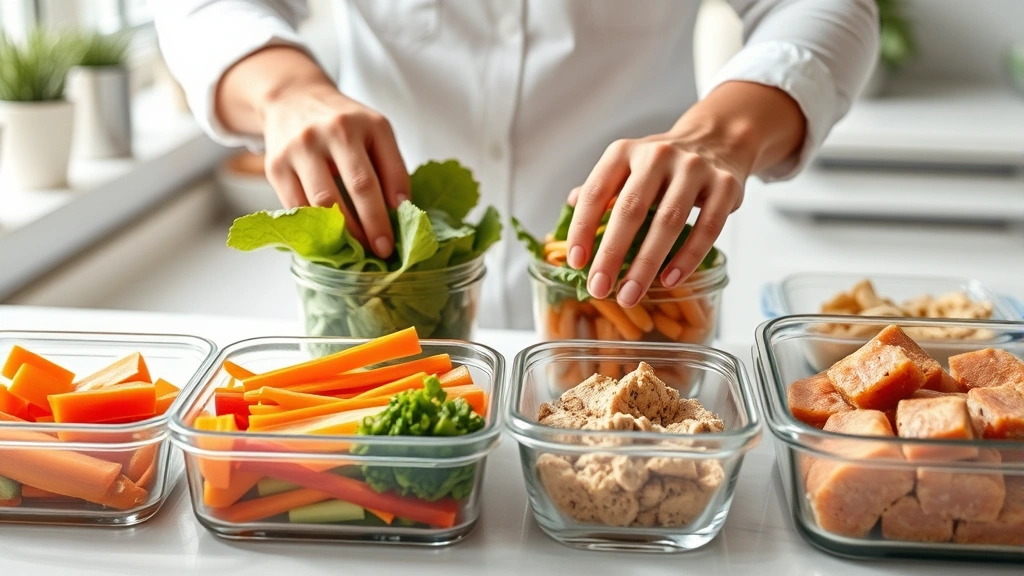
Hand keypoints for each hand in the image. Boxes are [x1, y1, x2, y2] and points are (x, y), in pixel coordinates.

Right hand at [261, 83, 407, 256]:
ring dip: (344, 233)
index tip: (399, 236)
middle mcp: (334, 131)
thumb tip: (400, 210)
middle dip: (373, 225)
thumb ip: (391, 166)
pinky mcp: (276, 166)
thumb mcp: (375, 131)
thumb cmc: (342, 122)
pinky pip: (297, 207)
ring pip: (325, 202)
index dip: (395, 207)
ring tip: (356, 250)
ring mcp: (301, 148)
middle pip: (359, 186)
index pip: (388, 172)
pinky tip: (326, 241)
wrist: (292, 98)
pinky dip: (313, 229)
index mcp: (366, 124)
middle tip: (382, 250)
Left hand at [566, 133, 744, 307]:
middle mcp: (657, 155)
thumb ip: (601, 189)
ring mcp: (694, 168)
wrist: (717, 139)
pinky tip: (670, 280)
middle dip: (611, 254)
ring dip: (646, 264)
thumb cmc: (662, 165)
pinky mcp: (725, 185)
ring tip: (630, 294)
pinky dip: (687, 257)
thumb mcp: (627, 165)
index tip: (576, 262)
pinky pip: (707, 227)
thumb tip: (568, 209)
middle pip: (631, 209)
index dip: (583, 229)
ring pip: (668, 222)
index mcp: (624, 151)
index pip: (595, 192)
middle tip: (599, 288)